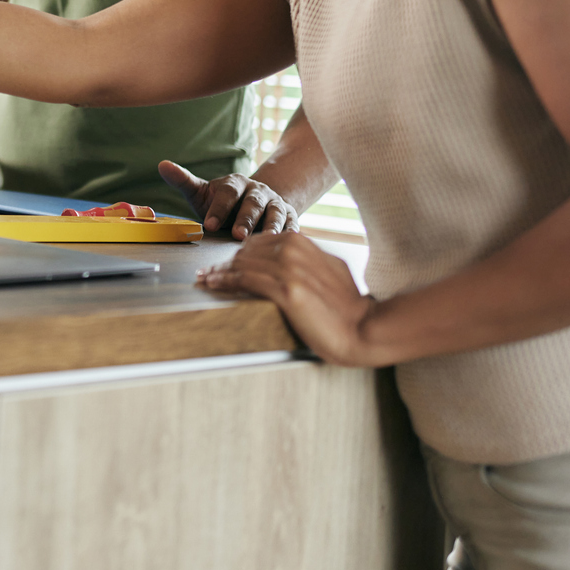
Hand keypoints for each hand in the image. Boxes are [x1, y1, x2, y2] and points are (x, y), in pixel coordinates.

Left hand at [158, 160, 297, 239]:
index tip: (208, 225)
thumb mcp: (203, 193)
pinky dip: (292, 232)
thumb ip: (184, 181)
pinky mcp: (290, 217)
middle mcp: (258, 191)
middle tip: (236, 235)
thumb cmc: (223, 203)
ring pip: (276, 213)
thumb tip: (161, 164)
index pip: (227, 193)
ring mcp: (276, 204)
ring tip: (266, 239)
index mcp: (235, 184)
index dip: (218, 209)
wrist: (255, 203)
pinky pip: (293, 224)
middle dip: (245, 219)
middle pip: (253, 203)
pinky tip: (288, 243)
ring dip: (272, 226)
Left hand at [197, 231, 379, 365]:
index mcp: (302, 242)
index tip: (225, 261)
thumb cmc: (347, 305)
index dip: (239, 252)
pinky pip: (245, 280)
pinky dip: (225, 280)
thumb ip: (306, 258)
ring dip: (219, 272)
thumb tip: (286, 258)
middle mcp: (293, 250)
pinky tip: (213, 283)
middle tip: (208, 272)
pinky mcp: (285, 290)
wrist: (364, 328)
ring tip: (205, 279)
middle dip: (225, 262)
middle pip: (246, 252)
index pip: (258, 242)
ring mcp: (289, 269)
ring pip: (242, 264)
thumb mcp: (328, 268)